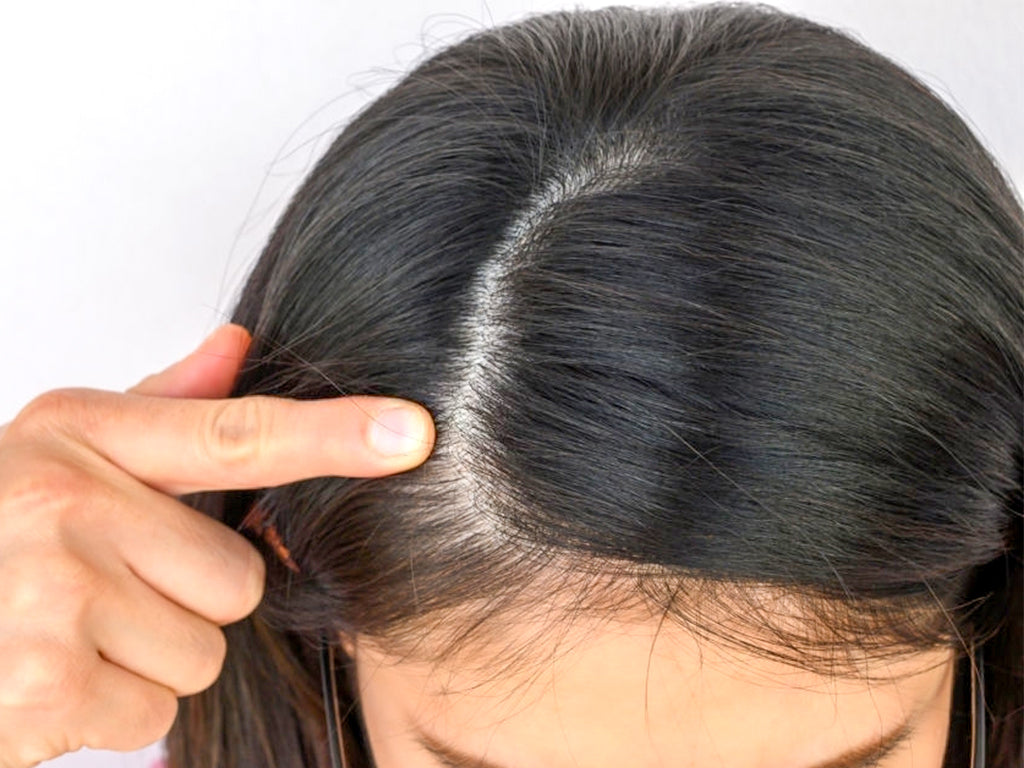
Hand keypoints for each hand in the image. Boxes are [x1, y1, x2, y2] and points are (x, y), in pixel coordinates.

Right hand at [0, 324, 434, 766]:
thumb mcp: (56, 453)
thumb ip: (159, 409)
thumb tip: (238, 346)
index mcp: (82, 436)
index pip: (237, 434)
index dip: (335, 435)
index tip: (412, 432)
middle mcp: (72, 504)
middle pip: (236, 578)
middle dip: (184, 600)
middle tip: (100, 591)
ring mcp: (57, 594)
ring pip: (203, 649)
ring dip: (150, 657)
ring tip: (69, 634)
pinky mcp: (48, 684)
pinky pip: (156, 710)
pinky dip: (112, 708)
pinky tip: (50, 678)